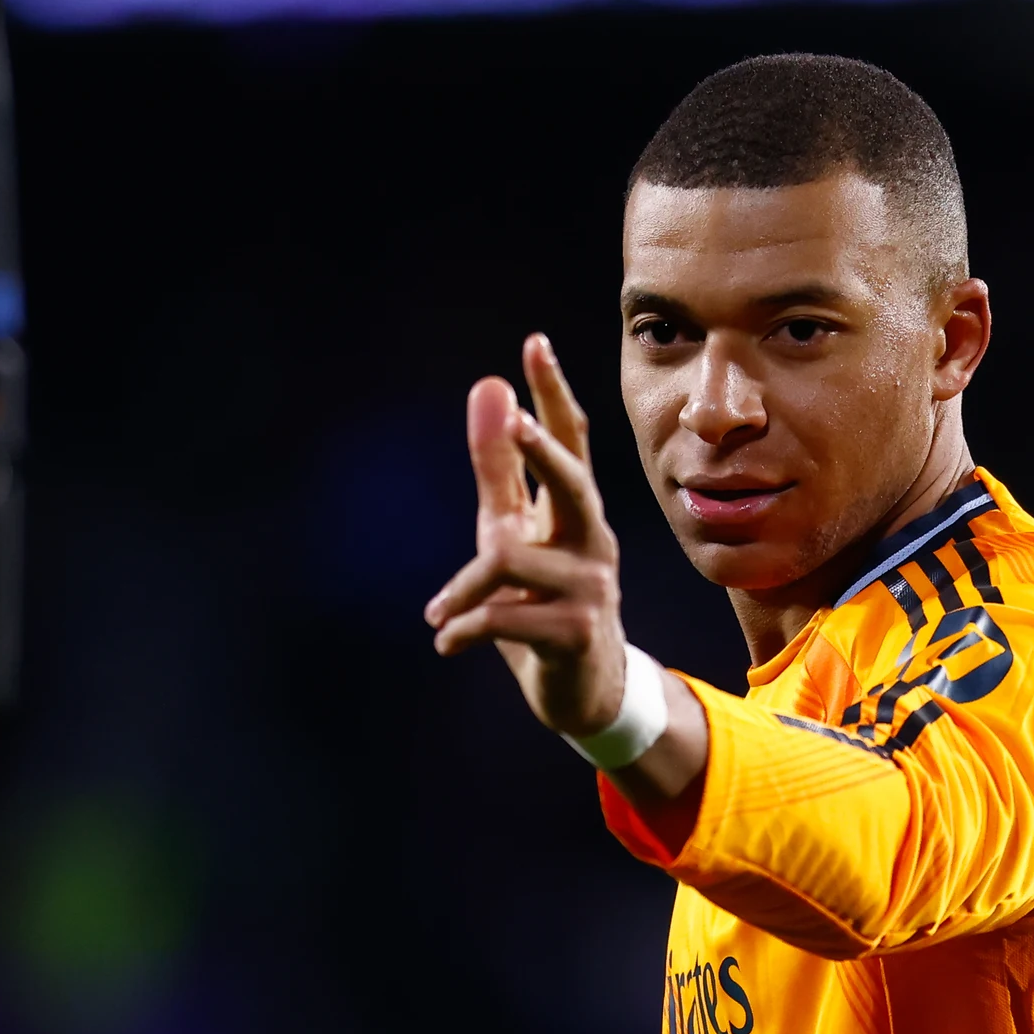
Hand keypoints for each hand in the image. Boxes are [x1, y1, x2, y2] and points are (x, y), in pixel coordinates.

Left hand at [425, 333, 625, 738]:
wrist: (581, 690)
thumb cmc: (541, 600)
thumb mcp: (511, 530)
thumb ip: (498, 465)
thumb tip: (488, 385)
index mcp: (576, 508)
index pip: (570, 439)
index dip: (552, 392)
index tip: (534, 343)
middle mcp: (592, 537)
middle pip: (572, 481)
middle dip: (541, 452)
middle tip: (515, 424)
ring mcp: (590, 585)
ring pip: (510, 558)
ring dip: (464, 588)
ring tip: (442, 614)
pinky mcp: (576, 630)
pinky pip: (503, 614)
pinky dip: (464, 627)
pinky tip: (449, 642)